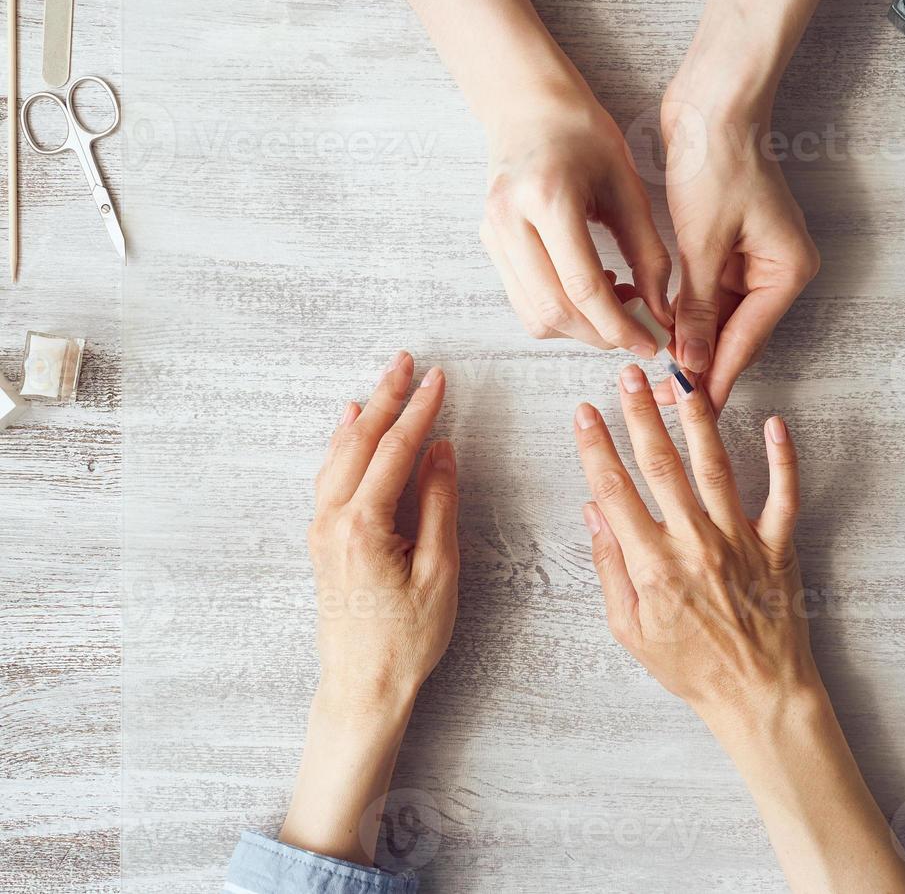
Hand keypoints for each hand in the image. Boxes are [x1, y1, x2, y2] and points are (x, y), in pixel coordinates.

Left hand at [282, 351, 458, 864]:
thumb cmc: (406, 637)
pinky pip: (329, 476)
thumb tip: (440, 452)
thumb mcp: (439, 571)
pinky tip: (348, 428)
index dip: (420, 411)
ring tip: (382, 383)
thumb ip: (438, 505)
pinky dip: (342, 445)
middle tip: (406, 361)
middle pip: (360, 442)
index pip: (396, 450)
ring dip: (364, 416)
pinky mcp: (322, 541)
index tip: (439, 379)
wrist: (362, 686)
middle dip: (385, 398)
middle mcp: (333, 519)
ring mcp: (322, 529)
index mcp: (363, 524)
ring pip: (340, 455)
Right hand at [481, 87, 672, 353]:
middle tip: (637, 331)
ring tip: (615, 305)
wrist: (529, 106)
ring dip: (579, 328)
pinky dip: (560, 313)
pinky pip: (524, 303)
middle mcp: (510, 220)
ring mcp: (492, 235)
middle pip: (554, 310)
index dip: (619, 325)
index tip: (648, 343)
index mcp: (548, 198)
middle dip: (600, 334)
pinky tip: (588, 291)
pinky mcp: (489, 245)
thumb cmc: (584, 137)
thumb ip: (647, 253)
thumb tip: (659, 313)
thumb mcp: (628, 187)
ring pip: (535, 316)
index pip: (582, 286)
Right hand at [573, 364, 819, 726]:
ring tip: (682, 383)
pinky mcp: (776, 546)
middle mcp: (694, 543)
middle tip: (628, 376)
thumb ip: (610, 567)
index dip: (595, 447)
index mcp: (653, 564)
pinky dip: (783, 458)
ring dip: (696, 420)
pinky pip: (783, 495)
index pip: (615, 490)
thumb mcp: (630, 630)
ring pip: (715, 467)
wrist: (758, 695)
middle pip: (661, 465)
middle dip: (640, 415)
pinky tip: (776, 422)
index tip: (584, 413)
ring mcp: (739, 540)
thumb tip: (594, 512)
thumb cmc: (691, 668)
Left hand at [656, 87, 819, 411]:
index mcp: (787, 271)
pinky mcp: (730, 247)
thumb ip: (698, 310)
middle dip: (701, 363)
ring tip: (658, 373)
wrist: (712, 101)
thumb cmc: (716, 160)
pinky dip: (686, 311)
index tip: (693, 410)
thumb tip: (692, 365)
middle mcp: (779, 269)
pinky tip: (660, 331)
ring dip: (690, 340)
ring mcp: (755, 259)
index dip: (716, 376)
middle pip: (737, 334)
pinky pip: (709, 293)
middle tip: (666, 398)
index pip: (747, 340)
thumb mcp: (702, 243)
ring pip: (720, 317)